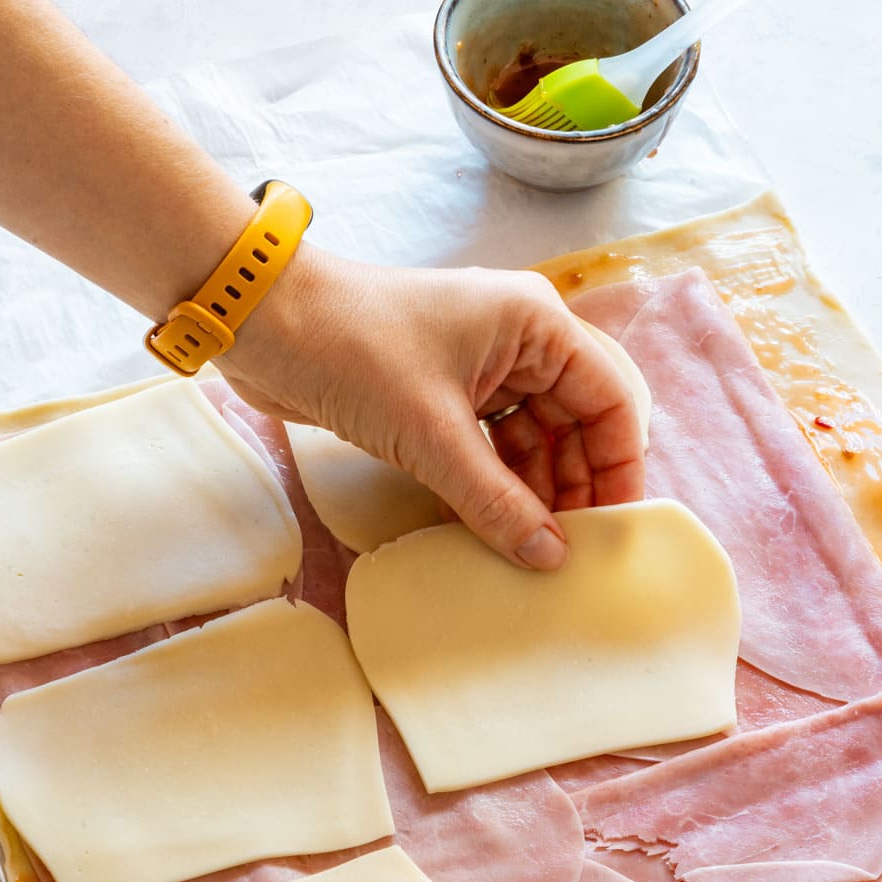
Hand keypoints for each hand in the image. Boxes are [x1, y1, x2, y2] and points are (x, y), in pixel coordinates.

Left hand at [220, 244, 645, 569]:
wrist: (263, 324)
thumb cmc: (351, 350)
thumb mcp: (432, 436)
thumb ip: (496, 501)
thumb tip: (550, 558)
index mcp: (536, 325)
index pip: (610, 401)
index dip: (618, 467)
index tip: (611, 528)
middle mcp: (518, 342)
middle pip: (575, 425)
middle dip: (575, 487)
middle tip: (568, 553)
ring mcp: (480, 368)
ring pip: (533, 441)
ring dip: (534, 493)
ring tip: (532, 551)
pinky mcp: (442, 395)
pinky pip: (490, 448)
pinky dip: (495, 486)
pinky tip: (496, 529)